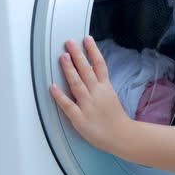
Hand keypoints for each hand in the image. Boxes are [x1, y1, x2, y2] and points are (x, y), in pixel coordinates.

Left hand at [49, 36, 130, 153]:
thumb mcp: (111, 95)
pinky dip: (60, 96)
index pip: (99, 65)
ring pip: (77, 84)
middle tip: (69, 42)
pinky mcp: (80, 118)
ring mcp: (88, 105)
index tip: (86, 39)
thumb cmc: (115, 118)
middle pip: (86, 70)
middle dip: (77, 55)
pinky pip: (68, 105)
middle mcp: (97, 94)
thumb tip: (92, 69)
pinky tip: (52, 87)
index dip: (92, 50)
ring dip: (69, 69)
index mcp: (105, 88)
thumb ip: (101, 83)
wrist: (122, 136)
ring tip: (63, 56)